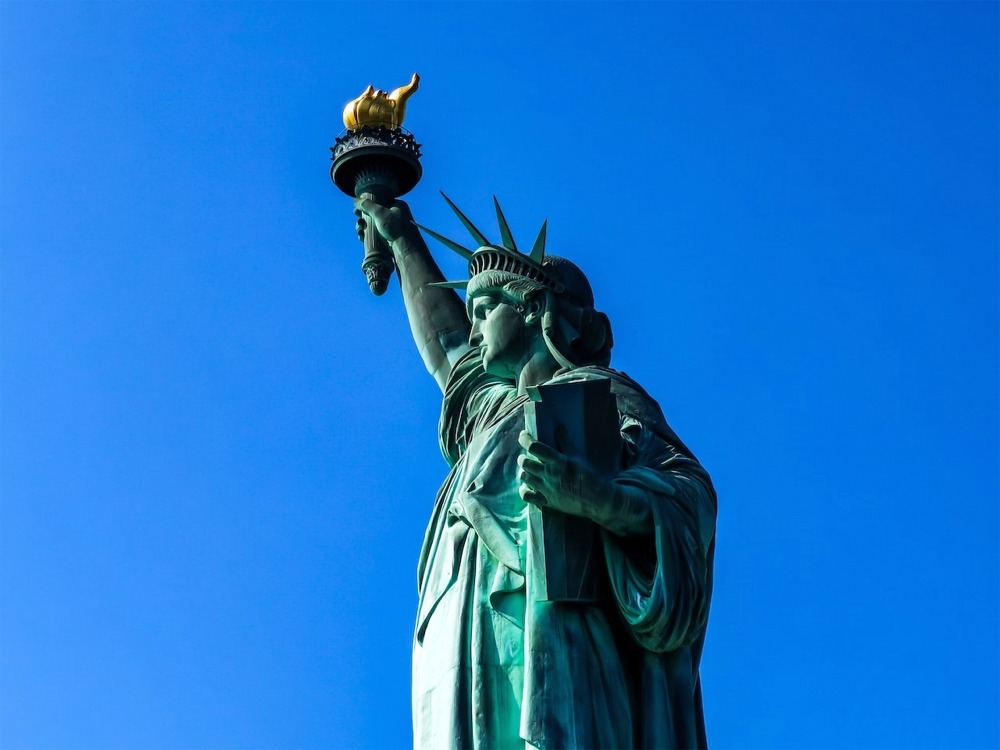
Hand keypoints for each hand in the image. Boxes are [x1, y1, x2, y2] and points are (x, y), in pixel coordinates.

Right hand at [354, 197, 413, 245]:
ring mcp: (391, 227)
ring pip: (373, 224)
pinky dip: (366, 234)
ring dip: (363, 225)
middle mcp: (395, 215)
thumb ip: (367, 205)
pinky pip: (374, 234)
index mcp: (397, 205)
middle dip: (363, 216)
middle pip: (374, 213)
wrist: (405, 248)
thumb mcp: (380, 212)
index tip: (358, 207)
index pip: (379, 200)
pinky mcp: (387, 238)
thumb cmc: (396, 227)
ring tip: (359, 228)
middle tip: (358, 219)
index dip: (368, 203)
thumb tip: (355, 200)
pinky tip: (361, 236)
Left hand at [517, 430, 651, 535]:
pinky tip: (527, 487)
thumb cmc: (589, 475)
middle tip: (525, 456)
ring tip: (527, 470)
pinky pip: (527, 497)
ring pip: (524, 477)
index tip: (523, 435)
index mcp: (557, 461)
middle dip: (522, 457)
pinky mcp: (547, 502)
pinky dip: (524, 491)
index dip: (525, 439)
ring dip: (523, 472)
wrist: (597, 499)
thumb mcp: (578, 456)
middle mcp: (549, 474)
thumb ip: (566, 442)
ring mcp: (547, 489)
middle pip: (525, 463)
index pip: (534, 447)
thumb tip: (558, 426)